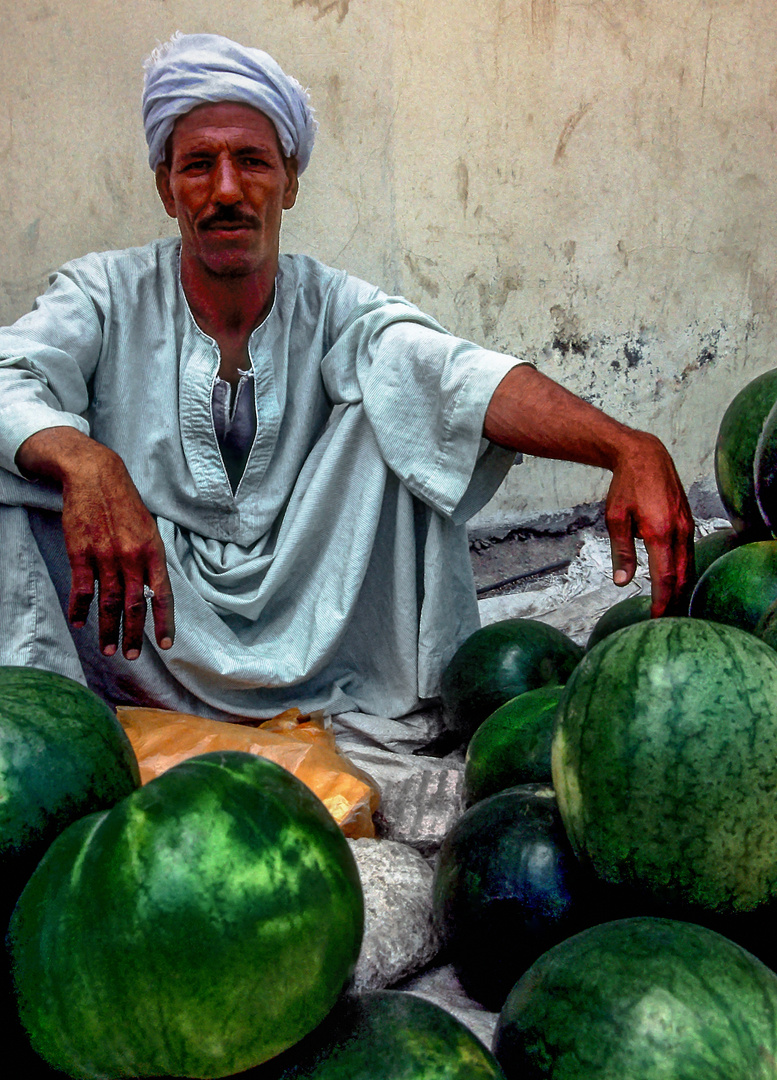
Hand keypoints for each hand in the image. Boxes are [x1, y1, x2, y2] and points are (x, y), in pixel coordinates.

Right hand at [16, 428, 174, 658]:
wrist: (96, 476)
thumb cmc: (125, 503)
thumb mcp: (149, 529)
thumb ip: (151, 560)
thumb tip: (154, 590)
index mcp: (153, 552)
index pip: (162, 594)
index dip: (164, 622)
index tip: (166, 644)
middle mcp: (131, 557)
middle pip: (135, 605)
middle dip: (134, 634)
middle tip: (130, 656)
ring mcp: (105, 556)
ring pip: (109, 602)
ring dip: (108, 628)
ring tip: (109, 648)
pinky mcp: (81, 553)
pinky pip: (82, 589)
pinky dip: (80, 608)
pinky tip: (79, 622)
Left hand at [484, 365, 694, 615]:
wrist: (645, 457)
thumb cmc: (625, 487)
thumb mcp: (615, 519)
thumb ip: (621, 552)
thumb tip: (622, 582)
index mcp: (658, 532)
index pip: (665, 577)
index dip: (662, 600)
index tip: (656, 618)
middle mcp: (678, 530)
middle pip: (681, 576)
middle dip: (674, 600)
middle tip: (664, 620)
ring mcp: (686, 525)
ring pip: (688, 565)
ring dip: (680, 587)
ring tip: (669, 606)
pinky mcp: (687, 521)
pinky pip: (689, 552)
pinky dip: (682, 570)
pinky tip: (674, 581)